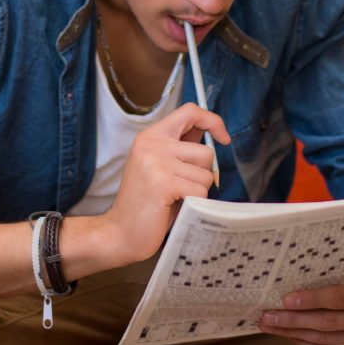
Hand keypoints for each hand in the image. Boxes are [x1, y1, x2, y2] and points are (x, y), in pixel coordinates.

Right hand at [102, 103, 230, 263]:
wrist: (120, 232)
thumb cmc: (146, 203)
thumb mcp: (160, 166)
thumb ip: (181, 148)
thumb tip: (209, 132)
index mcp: (151, 136)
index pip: (189, 112)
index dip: (212, 121)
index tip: (223, 138)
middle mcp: (152, 144)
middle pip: (205, 152)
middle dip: (202, 175)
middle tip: (180, 188)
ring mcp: (156, 163)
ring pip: (206, 174)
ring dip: (198, 191)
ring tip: (175, 198)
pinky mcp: (163, 183)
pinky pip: (200, 191)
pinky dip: (194, 204)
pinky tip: (173, 207)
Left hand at [259, 266, 343, 344]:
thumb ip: (328, 279)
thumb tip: (284, 286)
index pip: (340, 298)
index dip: (311, 299)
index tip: (284, 300)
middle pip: (329, 322)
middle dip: (293, 319)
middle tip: (267, 316)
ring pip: (324, 339)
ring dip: (293, 333)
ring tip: (271, 325)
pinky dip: (305, 343)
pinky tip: (289, 335)